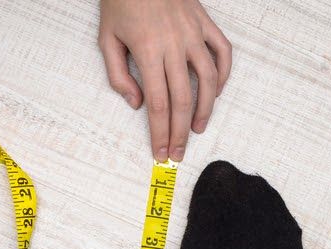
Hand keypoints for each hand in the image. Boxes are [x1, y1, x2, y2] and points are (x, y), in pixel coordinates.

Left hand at [99, 0, 231, 161]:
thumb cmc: (120, 2)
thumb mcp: (107, 39)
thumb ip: (118, 75)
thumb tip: (136, 103)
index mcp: (148, 50)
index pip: (158, 104)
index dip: (160, 132)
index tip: (160, 152)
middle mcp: (174, 44)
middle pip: (182, 99)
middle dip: (180, 132)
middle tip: (178, 152)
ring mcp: (193, 33)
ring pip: (208, 80)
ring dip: (205, 109)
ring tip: (197, 128)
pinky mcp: (205, 22)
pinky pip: (223, 52)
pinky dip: (223, 75)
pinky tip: (216, 92)